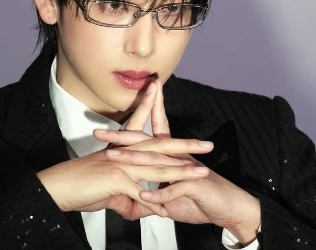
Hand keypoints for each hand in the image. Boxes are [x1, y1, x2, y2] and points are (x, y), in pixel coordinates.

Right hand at [37, 82, 211, 219]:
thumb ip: (128, 197)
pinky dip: (153, 206)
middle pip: (161, 145)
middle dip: (186, 145)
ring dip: (181, 171)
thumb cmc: (81, 184)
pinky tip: (166, 213)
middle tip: (207, 144)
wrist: (58, 187)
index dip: (152, 107)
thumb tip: (140, 208)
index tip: (159, 91)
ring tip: (201, 172)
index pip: (143, 126)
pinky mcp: (116, 180)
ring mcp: (121, 165)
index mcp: (123, 149)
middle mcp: (125, 153)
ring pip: (158, 167)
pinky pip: (140, 195)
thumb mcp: (110, 190)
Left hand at [95, 81, 260, 244]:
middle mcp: (176, 156)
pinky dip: (160, 194)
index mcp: (170, 155)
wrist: (229, 208)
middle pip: (146, 142)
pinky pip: (174, 189)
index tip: (110, 121)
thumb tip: (137, 196)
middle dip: (123, 135)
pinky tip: (145, 196)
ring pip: (155, 161)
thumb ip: (154, 192)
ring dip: (134, 159)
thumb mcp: (172, 195)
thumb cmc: (200, 198)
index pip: (149, 133)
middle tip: (100, 132)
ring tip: (114, 157)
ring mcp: (185, 169)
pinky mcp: (195, 184)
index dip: (131, 124)